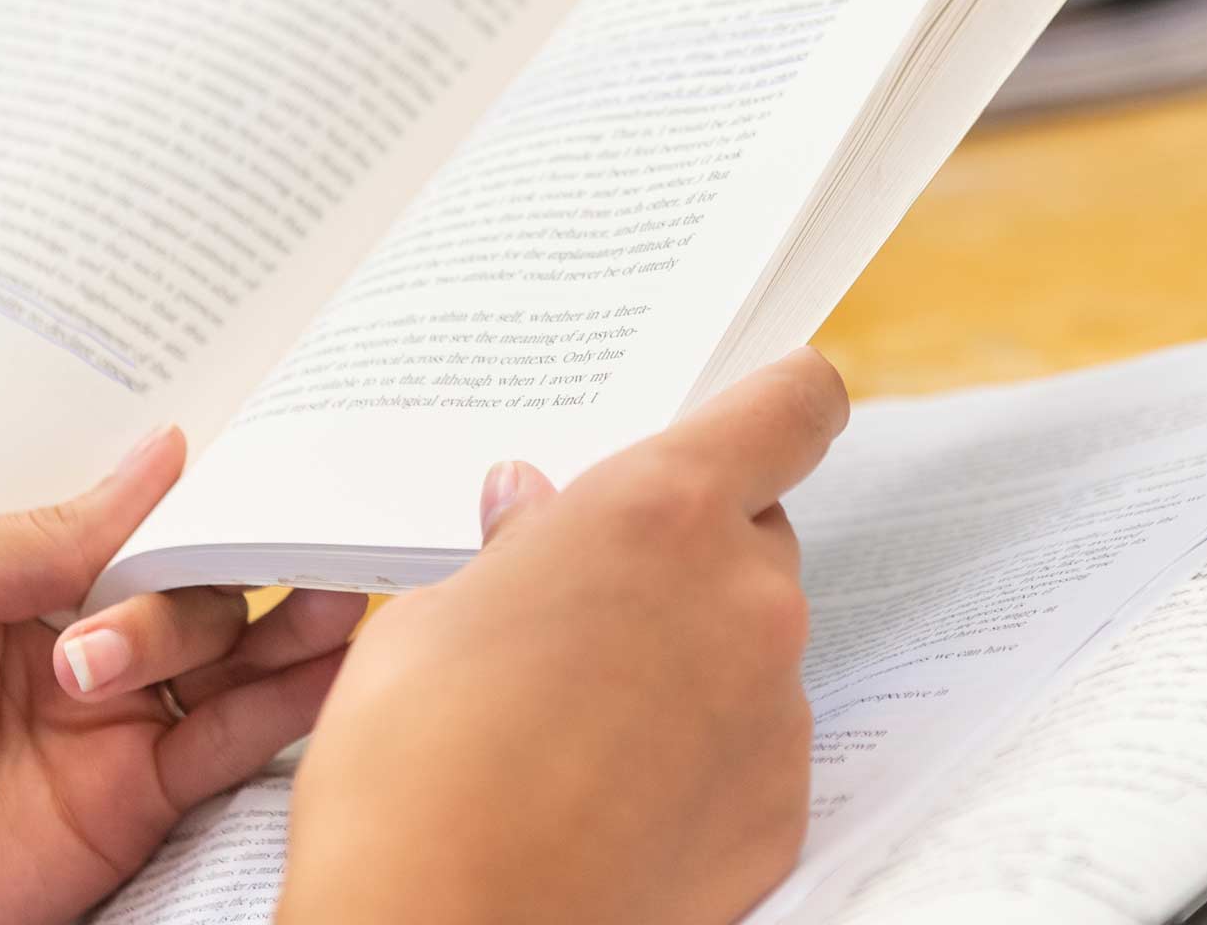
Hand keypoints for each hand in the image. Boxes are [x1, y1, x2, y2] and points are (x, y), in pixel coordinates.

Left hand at [0, 427, 367, 923]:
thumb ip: (45, 534)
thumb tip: (165, 454)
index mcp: (24, 580)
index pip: (142, 524)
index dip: (202, 493)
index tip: (265, 450)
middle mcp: (81, 646)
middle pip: (202, 584)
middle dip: (224, 562)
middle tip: (245, 548)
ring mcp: (113, 728)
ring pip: (236, 659)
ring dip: (291, 618)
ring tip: (334, 579)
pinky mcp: (134, 805)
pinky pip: (230, 746)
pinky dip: (288, 704)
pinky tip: (327, 662)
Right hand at [281, 348, 849, 924]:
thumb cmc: (414, 772)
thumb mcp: (429, 623)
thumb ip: (515, 550)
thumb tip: (531, 510)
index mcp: (663, 515)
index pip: (791, 409)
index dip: (783, 398)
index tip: (771, 400)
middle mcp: (748, 599)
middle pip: (754, 537)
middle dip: (685, 555)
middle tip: (588, 603)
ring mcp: (776, 711)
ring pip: (751, 649)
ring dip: (688, 660)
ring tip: (577, 723)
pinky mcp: (782, 808)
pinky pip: (752, 748)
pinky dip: (699, 757)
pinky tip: (609, 795)